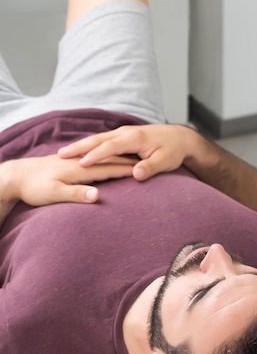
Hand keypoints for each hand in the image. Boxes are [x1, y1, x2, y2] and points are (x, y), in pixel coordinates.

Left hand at [3, 153, 134, 208]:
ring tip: (132, 158)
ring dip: (117, 157)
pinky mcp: (68, 163)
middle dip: (126, 161)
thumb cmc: (34, 189)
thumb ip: (76, 194)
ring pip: (100, 157)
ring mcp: (72, 161)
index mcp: (78, 169)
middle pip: (107, 160)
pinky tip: (107, 159)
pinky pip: (92, 158)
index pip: (108, 168)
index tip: (143, 170)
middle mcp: (77, 162)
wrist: (15, 177)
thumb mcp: (54, 195)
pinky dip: (104, 158)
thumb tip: (97, 195)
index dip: (126, 169)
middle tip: (145, 160)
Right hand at [58, 124, 196, 181]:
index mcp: (134, 138)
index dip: (95, 155)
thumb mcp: (165, 162)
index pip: (110, 147)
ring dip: (80, 145)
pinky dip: (89, 145)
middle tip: (61, 155)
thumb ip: (150, 168)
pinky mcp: (123, 135)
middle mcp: (125, 132)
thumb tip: (135, 174)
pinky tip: (79, 152)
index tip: (80, 163)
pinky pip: (102, 140)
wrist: (180, 138)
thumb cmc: (173, 152)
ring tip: (64, 153)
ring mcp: (123, 132)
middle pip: (97, 139)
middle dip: (79, 147)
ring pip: (97, 138)